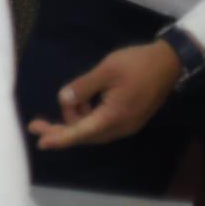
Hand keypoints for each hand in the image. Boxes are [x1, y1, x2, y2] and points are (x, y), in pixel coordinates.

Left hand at [28, 41, 181, 149]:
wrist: (169, 62)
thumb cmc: (137, 64)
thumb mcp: (106, 70)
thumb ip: (83, 87)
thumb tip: (64, 100)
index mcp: (114, 116)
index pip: (81, 132)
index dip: (60, 138)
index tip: (41, 143)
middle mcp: (120, 127)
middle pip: (84, 134)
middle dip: (59, 130)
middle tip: (35, 124)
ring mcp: (126, 124)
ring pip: (92, 129)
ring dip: (74, 119)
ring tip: (66, 99)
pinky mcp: (128, 117)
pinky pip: (100, 123)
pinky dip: (85, 115)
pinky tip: (79, 101)